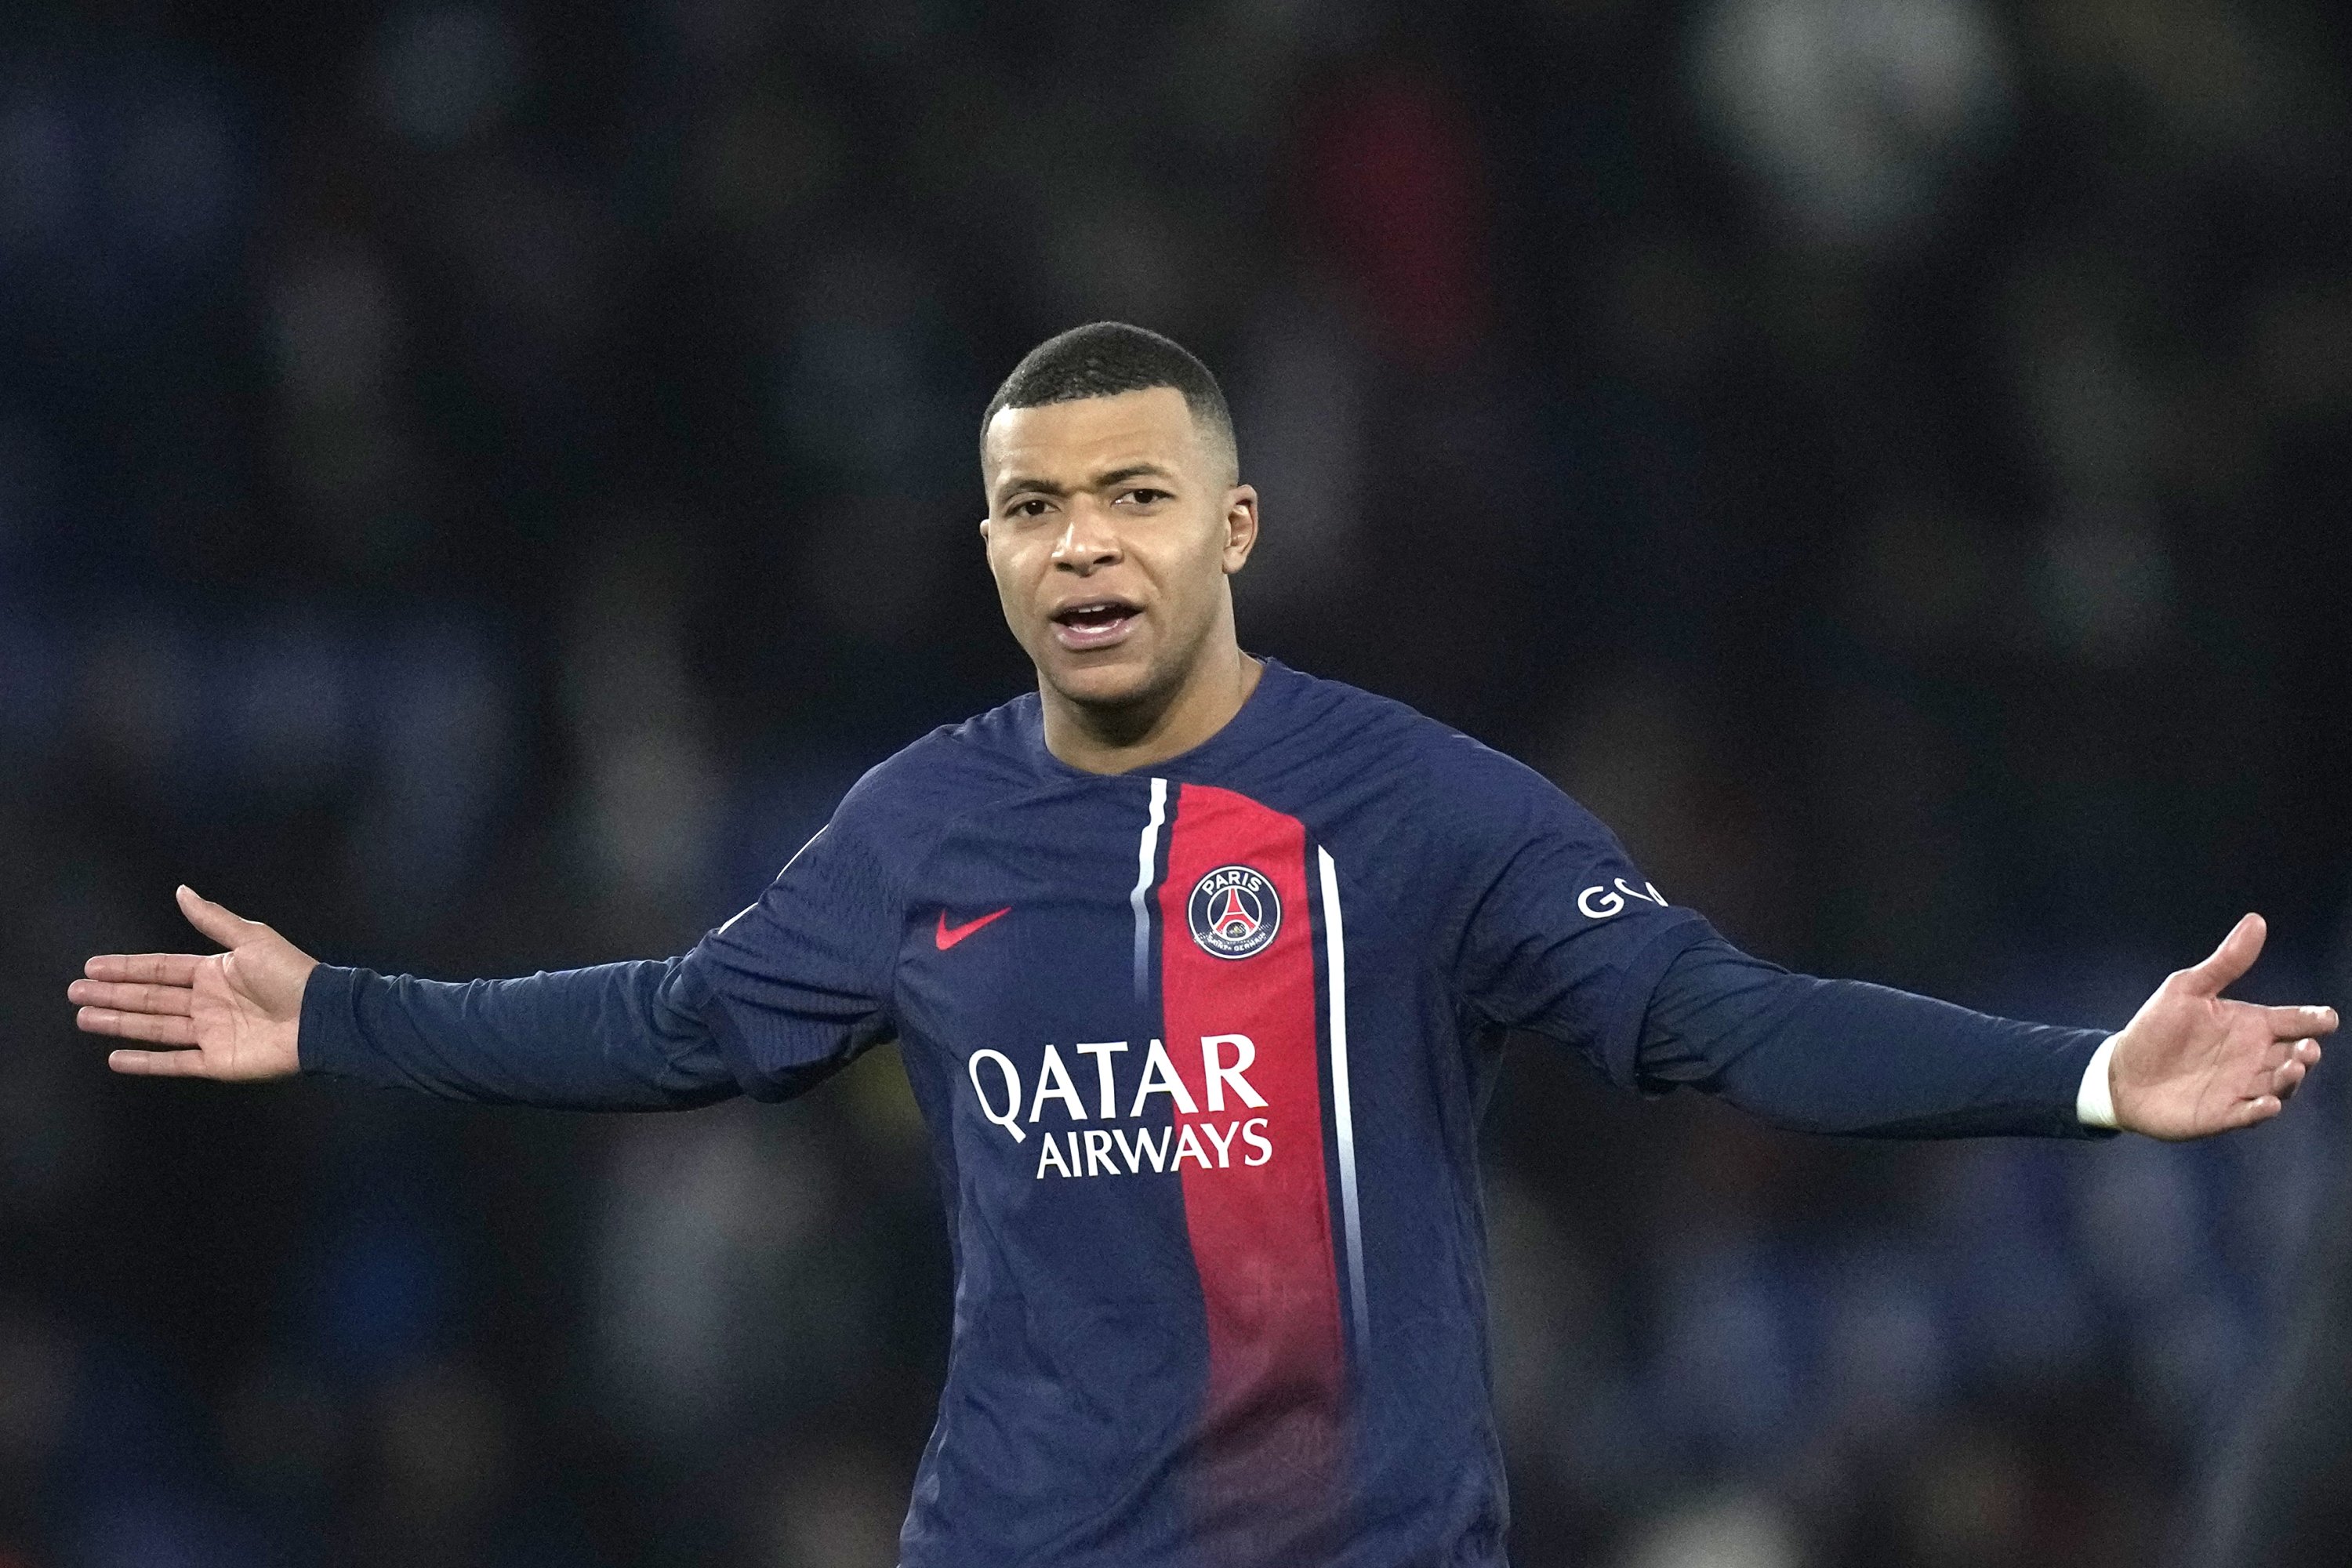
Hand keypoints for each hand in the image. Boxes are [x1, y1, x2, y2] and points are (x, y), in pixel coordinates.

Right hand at [70, 886, 317, 1080]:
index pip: (160, 968)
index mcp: (213, 972)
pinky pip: (174, 1062)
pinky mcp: (216, 1062)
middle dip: (112, 994)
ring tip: (84, 1017)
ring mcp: (209, 1033)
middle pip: (149, 998)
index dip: (126, 967)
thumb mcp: (252, 939)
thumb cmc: (291, 975)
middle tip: (74, 992)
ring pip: (153, 1028)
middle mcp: (206, 1002)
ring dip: (119, 1023)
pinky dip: (145, 1062)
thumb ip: (213, 920)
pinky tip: (116, 1058)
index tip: (92, 966)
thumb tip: (182, 891)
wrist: (322, 1017)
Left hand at [2108, 913, 2335, 1139]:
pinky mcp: (2224, 1114)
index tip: (2326, 1018)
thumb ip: (2225, 963)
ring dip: (2290, 1079)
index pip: (2293, 1021)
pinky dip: (2261, 1111)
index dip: (2313, 1020)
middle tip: (2307, 1048)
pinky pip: (2250, 1115)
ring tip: (2292, 1067)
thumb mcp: (2187, 989)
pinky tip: (2267, 1104)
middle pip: (2294, 1055)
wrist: (2121, 1071)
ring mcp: (2242, 1087)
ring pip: (2279, 1085)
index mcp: (2250, 1025)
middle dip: (2306, 1052)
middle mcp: (2253, 1057)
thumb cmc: (2156, 1028)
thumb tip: (2256, 921)